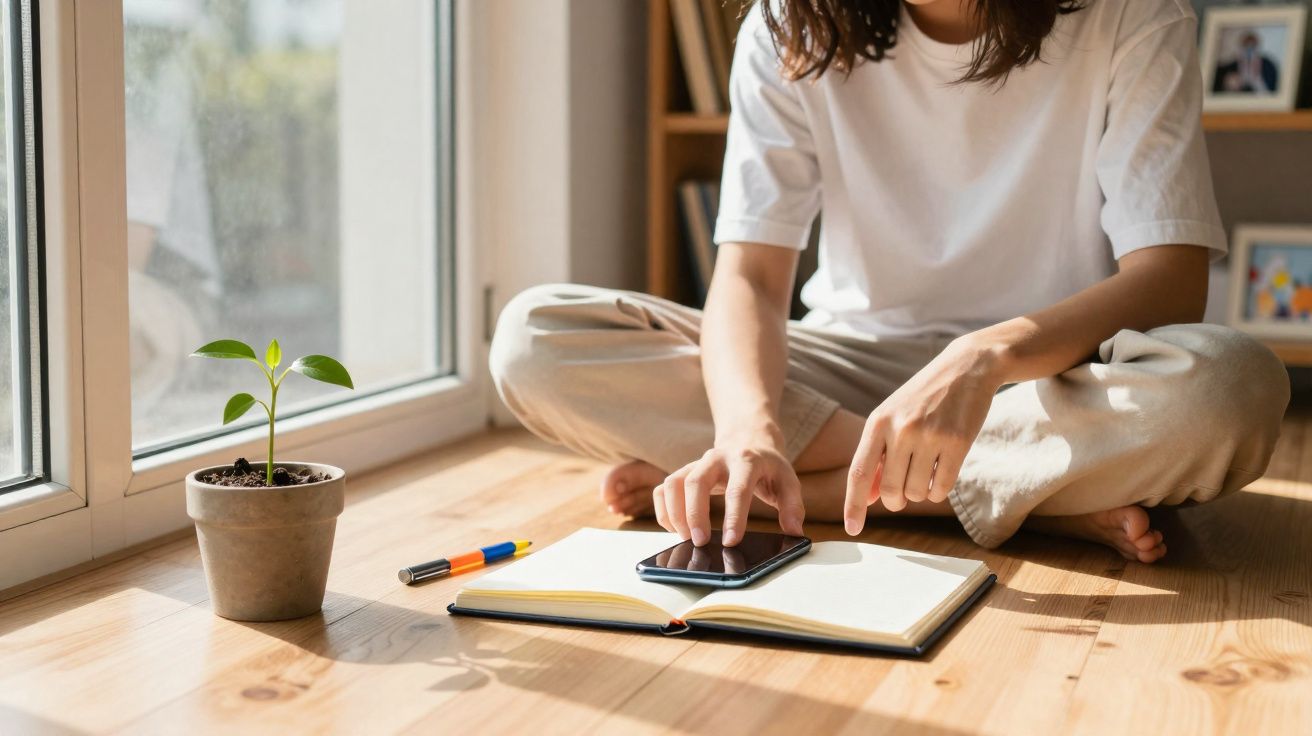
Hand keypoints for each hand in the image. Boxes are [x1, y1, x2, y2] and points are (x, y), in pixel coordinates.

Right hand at [654, 435, 803, 546]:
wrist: (749, 438)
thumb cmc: (768, 466)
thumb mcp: (788, 480)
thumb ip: (793, 506)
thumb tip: (795, 532)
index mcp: (746, 461)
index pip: (738, 489)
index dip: (734, 516)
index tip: (730, 541)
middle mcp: (717, 458)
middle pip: (696, 481)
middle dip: (694, 514)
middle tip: (699, 543)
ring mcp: (697, 464)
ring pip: (674, 483)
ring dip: (674, 513)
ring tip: (685, 538)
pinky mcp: (684, 471)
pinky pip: (664, 488)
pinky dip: (664, 510)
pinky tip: (674, 528)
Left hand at [843, 337, 1003, 534]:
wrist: (966, 367)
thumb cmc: (923, 397)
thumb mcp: (892, 418)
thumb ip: (877, 456)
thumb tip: (866, 498)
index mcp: (877, 422)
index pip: (858, 473)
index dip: (853, 505)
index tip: (852, 529)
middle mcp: (901, 429)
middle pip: (890, 490)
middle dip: (895, 500)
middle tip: (902, 494)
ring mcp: (930, 435)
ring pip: (916, 493)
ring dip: (919, 494)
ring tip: (924, 473)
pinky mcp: (958, 442)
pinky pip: (941, 488)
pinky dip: (938, 491)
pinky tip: (940, 474)